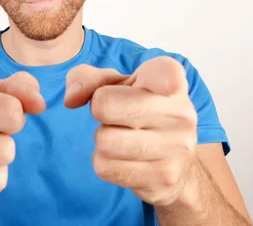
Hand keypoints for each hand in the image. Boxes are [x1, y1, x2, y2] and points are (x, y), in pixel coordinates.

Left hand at [64, 56, 197, 205]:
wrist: (173, 159)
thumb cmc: (137, 108)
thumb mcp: (113, 84)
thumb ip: (86, 79)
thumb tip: (71, 99)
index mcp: (170, 80)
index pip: (166, 73)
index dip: (159, 78)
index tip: (162, 84)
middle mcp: (181, 113)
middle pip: (105, 106)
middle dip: (99, 110)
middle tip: (116, 115)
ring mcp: (177, 148)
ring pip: (104, 141)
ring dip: (102, 140)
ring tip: (123, 136)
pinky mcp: (165, 178)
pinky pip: (106, 168)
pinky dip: (106, 163)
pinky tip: (126, 158)